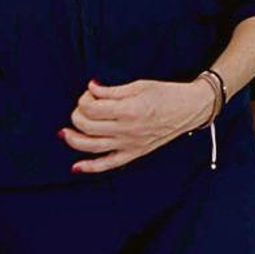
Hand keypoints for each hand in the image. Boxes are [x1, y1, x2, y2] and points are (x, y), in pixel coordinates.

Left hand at [60, 79, 214, 173]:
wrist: (190, 109)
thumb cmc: (166, 93)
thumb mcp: (139, 85)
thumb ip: (112, 91)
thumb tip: (91, 89)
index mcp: (129, 110)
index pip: (91, 108)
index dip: (84, 99)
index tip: (91, 92)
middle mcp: (127, 130)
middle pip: (87, 126)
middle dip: (78, 114)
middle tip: (85, 106)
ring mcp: (130, 144)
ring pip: (91, 146)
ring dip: (73, 140)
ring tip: (64, 133)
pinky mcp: (135, 153)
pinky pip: (109, 164)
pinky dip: (91, 167)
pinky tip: (76, 167)